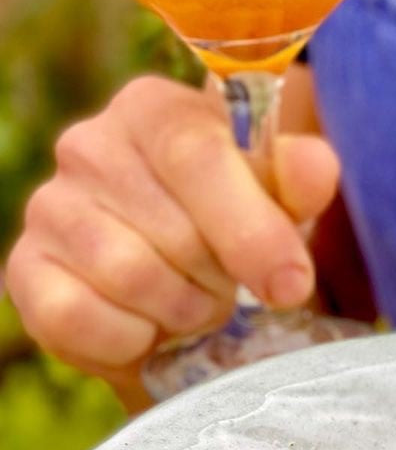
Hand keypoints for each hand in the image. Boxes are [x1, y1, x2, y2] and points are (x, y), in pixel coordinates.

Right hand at [6, 75, 339, 407]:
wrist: (181, 288)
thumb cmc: (234, 230)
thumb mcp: (281, 202)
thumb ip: (299, 181)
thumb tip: (314, 167)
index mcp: (154, 110)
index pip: (198, 154)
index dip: (251, 229)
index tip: (291, 285)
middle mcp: (89, 146)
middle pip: (175, 231)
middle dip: (220, 278)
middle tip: (228, 284)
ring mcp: (49, 208)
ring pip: (132, 278)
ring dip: (182, 310)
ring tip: (193, 301)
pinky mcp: (25, 271)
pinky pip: (79, 318)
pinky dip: (129, 339)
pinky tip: (146, 326)